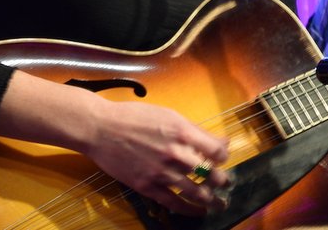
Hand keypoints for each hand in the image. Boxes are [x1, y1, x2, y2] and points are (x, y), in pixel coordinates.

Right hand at [82, 101, 230, 215]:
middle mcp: (175, 153)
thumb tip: (221, 140)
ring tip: (219, 203)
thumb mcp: (169, 115)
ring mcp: (161, 172)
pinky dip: (189, 210)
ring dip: (212, 200)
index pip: (217, 150)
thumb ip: (196, 130)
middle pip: (210, 174)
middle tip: (226, 183)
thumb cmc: (134, 117)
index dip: (224, 156)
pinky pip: (174, 203)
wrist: (101, 129)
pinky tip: (198, 212)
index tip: (223, 159)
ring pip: (196, 192)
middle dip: (222, 181)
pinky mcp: (147, 186)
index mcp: (182, 132)